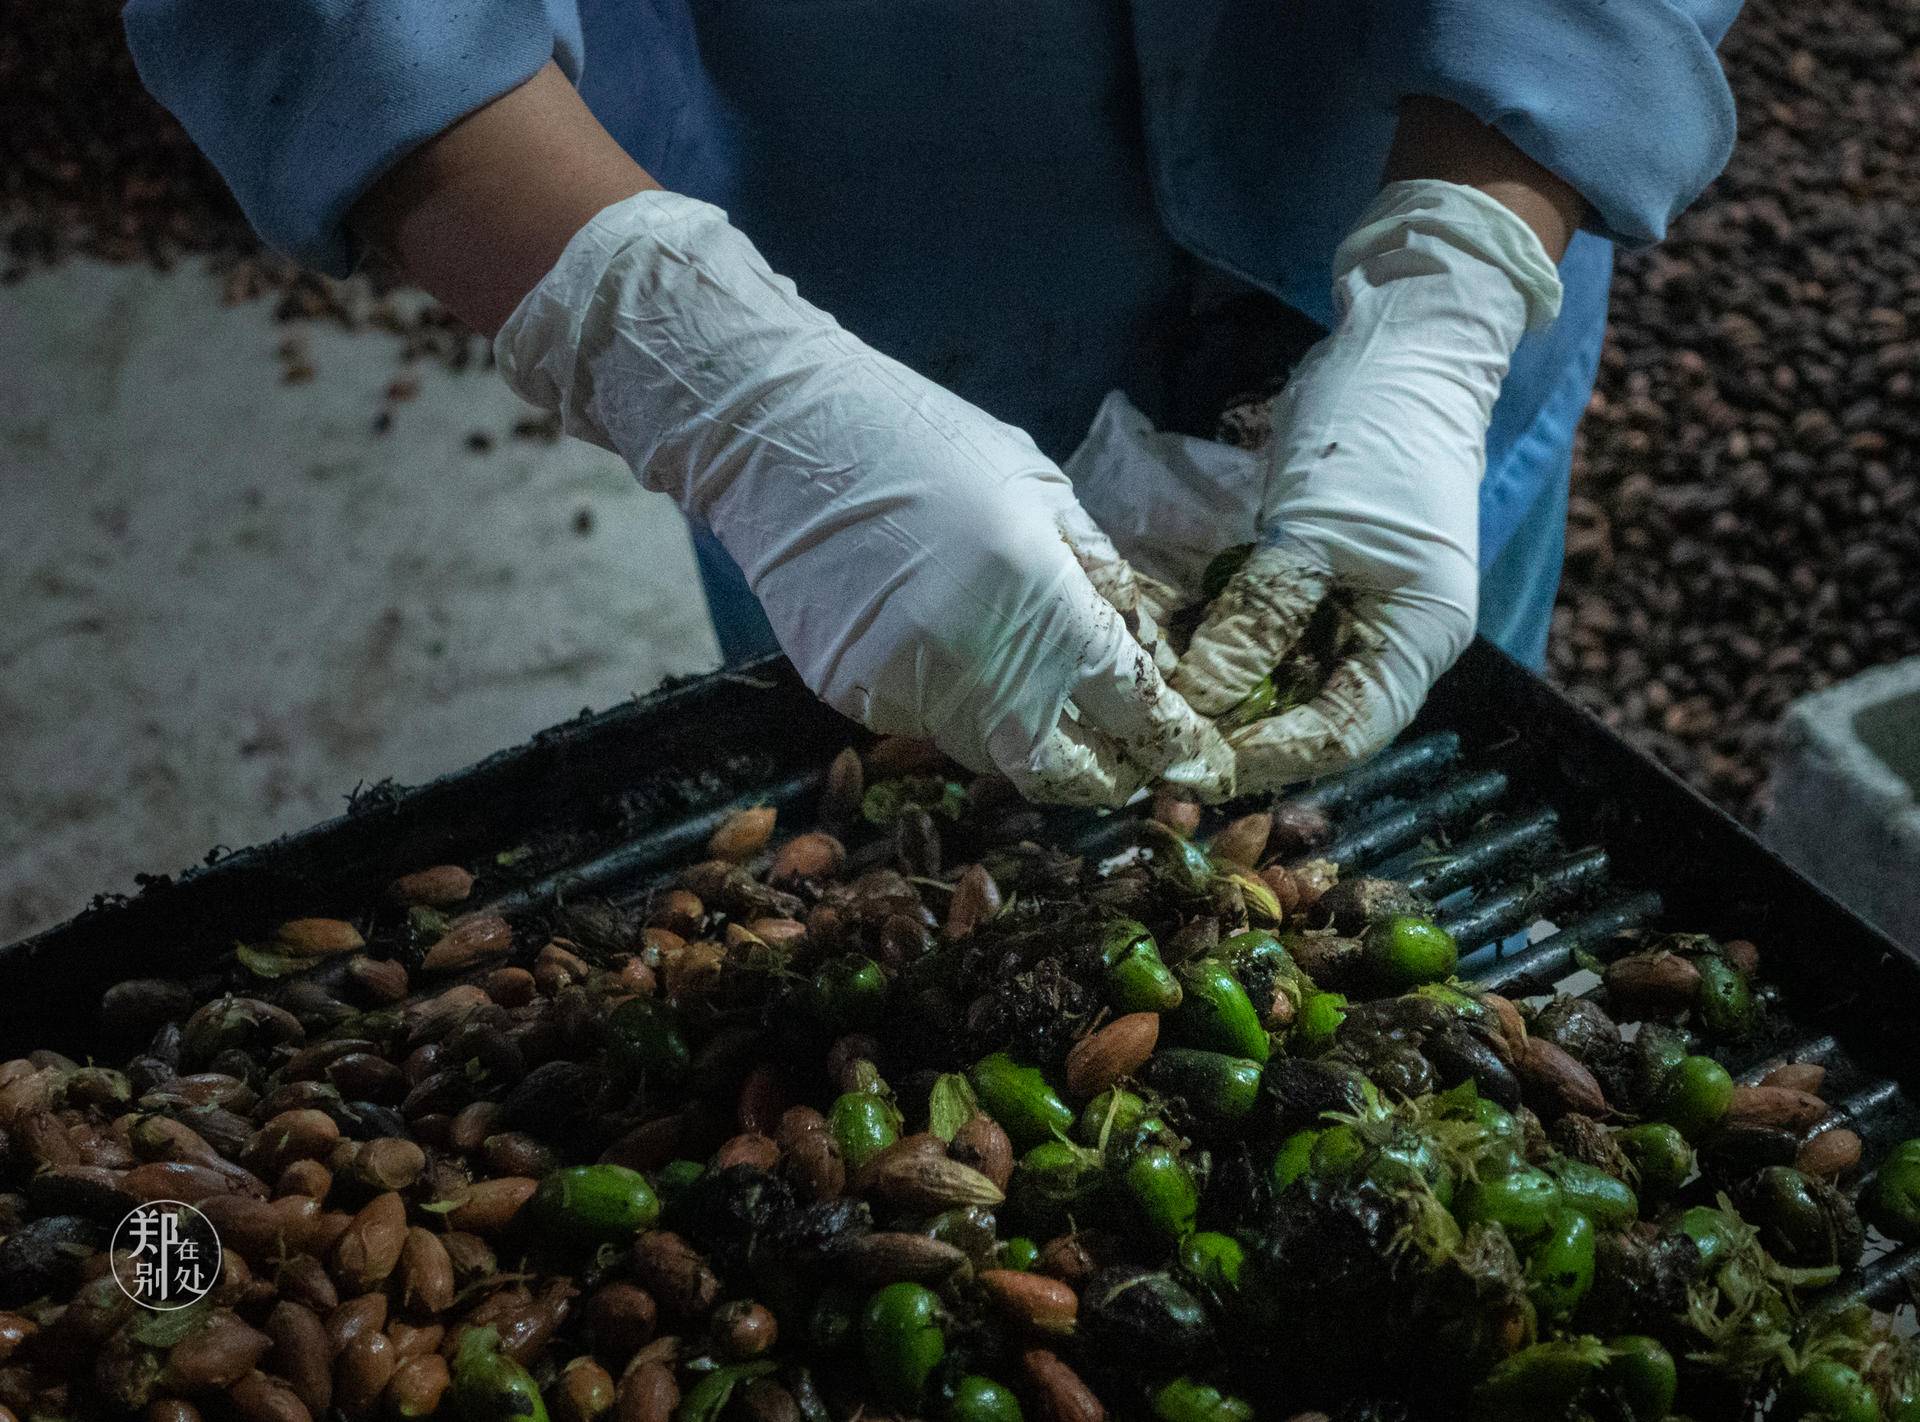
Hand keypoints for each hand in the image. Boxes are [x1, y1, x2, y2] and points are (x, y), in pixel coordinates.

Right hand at [495, 190, 1231, 804]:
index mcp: (1035, 593)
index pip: (1125, 701)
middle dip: (1104, 774)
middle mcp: (974, 657)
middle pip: (1058, 766)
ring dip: (1029, 735)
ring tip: (1036, 687)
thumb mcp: (1040, 484)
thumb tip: (1147, 653)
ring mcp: (906, 686)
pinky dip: (959, 705)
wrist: (786, 436)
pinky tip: (947, 647)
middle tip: (1125, 760)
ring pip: (993, 753)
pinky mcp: (854, 697)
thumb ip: (1100, 576)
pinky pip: (930, 726)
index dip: (1168, 741)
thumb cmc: (925, 441)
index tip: (1197, 761)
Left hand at [1072, 180, 1562, 790]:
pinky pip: (1273, 634)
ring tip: (1160, 712)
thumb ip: (1260, 615)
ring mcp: (1360, 608)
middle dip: (1244, 735)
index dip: (1274, 757)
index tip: (1197, 763)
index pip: (1348, 729)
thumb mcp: (1313, 528)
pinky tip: (1178, 661)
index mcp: (1422, 635)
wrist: (1401, 347)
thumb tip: (1200, 697)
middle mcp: (1396, 636)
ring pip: (1289, 679)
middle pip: (1317, 716)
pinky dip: (1230, 649)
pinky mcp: (1322, 578)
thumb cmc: (1373, 434)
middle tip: (1163, 747)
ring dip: (1229, 697)